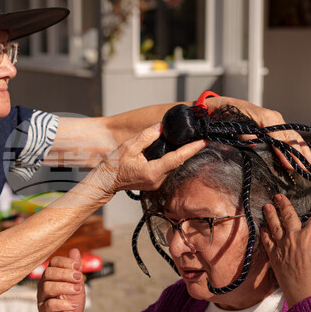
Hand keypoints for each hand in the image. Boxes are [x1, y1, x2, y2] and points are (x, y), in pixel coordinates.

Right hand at [37, 249, 85, 311]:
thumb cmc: (73, 299)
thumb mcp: (77, 283)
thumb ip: (75, 268)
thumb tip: (75, 250)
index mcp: (52, 275)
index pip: (53, 262)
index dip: (65, 263)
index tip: (78, 267)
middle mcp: (44, 284)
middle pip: (49, 273)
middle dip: (65, 274)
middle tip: (79, 278)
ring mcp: (42, 297)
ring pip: (48, 287)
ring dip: (65, 287)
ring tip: (77, 290)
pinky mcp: (43, 311)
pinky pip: (50, 304)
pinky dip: (64, 304)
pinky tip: (73, 305)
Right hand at [89, 125, 205, 195]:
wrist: (107, 181)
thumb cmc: (115, 165)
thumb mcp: (129, 146)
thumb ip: (147, 136)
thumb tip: (161, 127)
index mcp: (153, 171)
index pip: (177, 158)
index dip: (192, 149)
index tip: (203, 141)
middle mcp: (158, 180)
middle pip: (178, 162)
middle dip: (188, 150)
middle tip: (198, 136)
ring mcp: (157, 184)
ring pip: (174, 166)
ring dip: (180, 154)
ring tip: (188, 141)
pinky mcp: (156, 183)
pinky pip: (168, 169)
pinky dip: (172, 159)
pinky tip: (173, 150)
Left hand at [209, 96, 310, 169]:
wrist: (224, 104)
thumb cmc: (227, 113)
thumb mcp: (231, 123)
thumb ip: (242, 133)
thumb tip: (253, 142)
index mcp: (264, 116)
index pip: (278, 137)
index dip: (284, 152)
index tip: (290, 165)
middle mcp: (273, 117)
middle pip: (289, 137)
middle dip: (299, 154)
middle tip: (306, 169)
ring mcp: (275, 120)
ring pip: (293, 136)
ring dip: (302, 150)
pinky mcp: (274, 124)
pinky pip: (288, 135)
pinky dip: (297, 145)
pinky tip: (303, 155)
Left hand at [260, 194, 310, 306]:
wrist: (308, 297)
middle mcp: (295, 236)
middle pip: (289, 216)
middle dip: (284, 205)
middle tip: (278, 196)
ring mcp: (282, 246)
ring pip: (275, 225)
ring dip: (270, 214)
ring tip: (267, 205)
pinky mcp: (274, 256)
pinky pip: (266, 240)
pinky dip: (264, 232)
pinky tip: (262, 227)